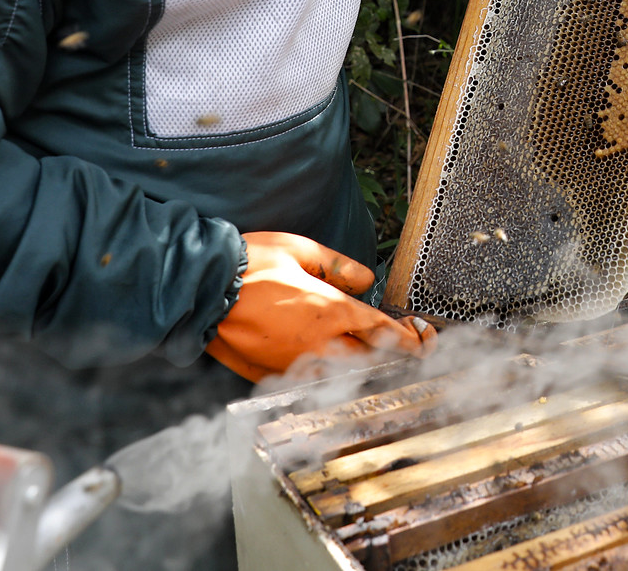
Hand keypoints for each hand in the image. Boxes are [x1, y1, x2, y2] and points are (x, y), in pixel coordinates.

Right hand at [207, 232, 433, 382]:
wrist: (202, 288)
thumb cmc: (250, 263)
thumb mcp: (301, 250)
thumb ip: (340, 266)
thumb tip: (367, 280)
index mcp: (331, 311)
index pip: (384, 332)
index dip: (412, 340)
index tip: (424, 338)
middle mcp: (319, 344)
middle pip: (371, 359)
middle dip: (393, 354)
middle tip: (408, 344)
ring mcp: (296, 364)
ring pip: (342, 373)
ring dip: (360, 364)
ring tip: (371, 352)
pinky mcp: (273, 374)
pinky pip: (310, 378)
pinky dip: (325, 372)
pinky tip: (329, 361)